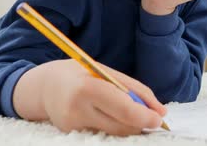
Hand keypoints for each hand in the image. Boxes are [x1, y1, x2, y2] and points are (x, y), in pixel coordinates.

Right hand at [14, 59, 165, 135]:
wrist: (44, 86)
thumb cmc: (80, 73)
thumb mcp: (107, 72)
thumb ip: (135, 90)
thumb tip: (161, 110)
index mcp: (88, 88)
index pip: (123, 109)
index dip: (145, 117)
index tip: (159, 118)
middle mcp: (78, 109)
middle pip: (121, 127)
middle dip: (140, 124)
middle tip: (151, 117)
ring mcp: (72, 125)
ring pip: (113, 133)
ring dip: (128, 126)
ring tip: (130, 112)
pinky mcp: (70, 134)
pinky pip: (101, 134)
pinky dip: (112, 126)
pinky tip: (109, 115)